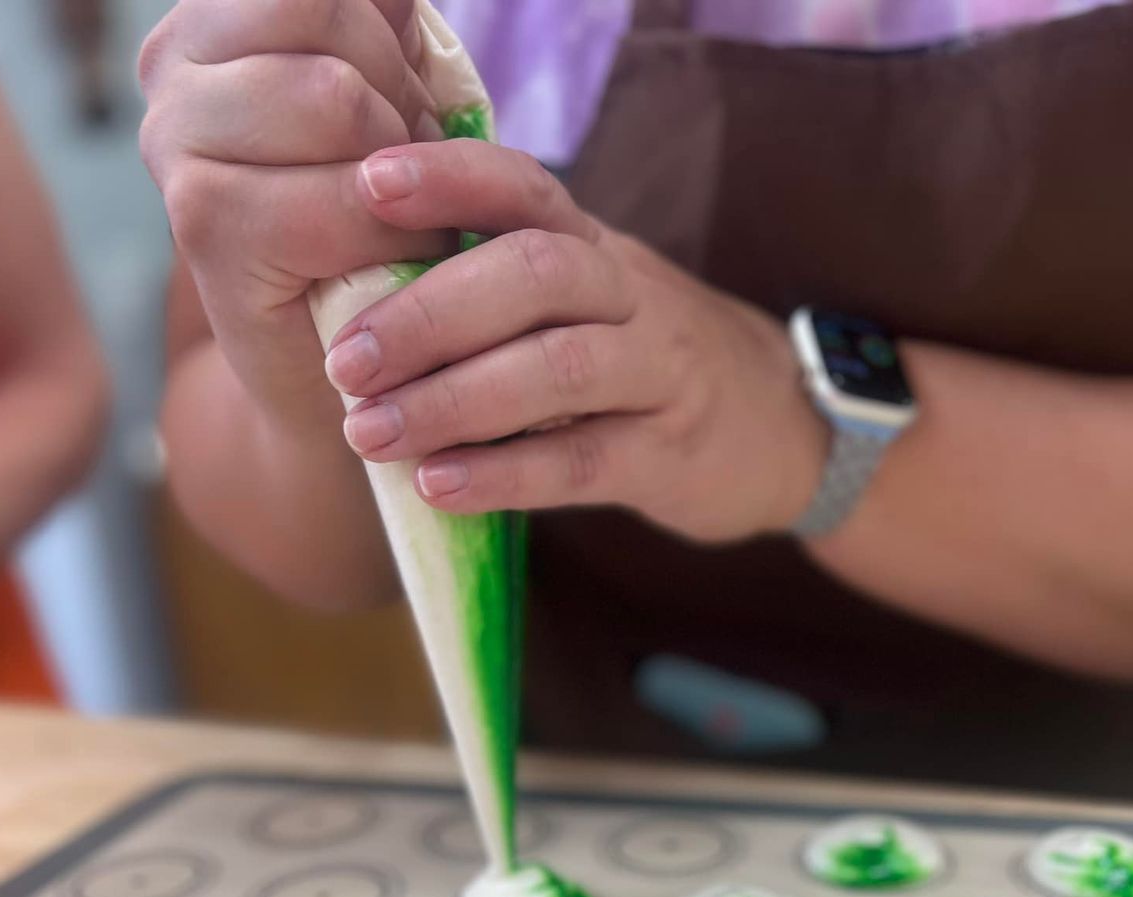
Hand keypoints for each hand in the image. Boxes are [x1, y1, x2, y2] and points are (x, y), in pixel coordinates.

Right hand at [139, 0, 449, 435]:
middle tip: (405, 181)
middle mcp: (174, 67)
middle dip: (400, 104)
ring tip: (398, 220)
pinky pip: (341, 196)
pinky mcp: (205, 224)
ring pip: (335, 98)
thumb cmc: (379, 234)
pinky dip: (396, 235)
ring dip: (402, 171)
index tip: (398, 108)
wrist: (345, 377)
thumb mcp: (391, 102)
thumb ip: (381, 33)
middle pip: (329, 23)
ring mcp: (174, 142)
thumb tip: (403, 0)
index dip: (388, 42)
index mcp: (214, 23)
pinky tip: (389, 266)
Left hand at [326, 140, 823, 541]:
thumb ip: (503, 290)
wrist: (784, 429)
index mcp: (594, 247)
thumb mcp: (589, 301)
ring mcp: (659, 374)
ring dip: (453, 399)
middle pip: (534, 273)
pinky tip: (438, 486)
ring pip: (557, 368)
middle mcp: (630, 295)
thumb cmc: (645, 364)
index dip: (450, 176)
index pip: (525, 185)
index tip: (370, 185)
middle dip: (430, 314)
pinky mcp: (670, 456)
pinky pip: (582, 460)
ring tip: (372, 432)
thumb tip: (361, 300)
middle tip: (348, 362)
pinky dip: (504, 474)